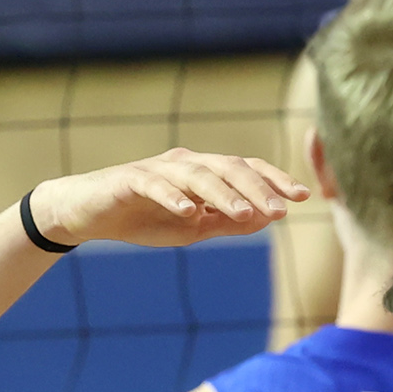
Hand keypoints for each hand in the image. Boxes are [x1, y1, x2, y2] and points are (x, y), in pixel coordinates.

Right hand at [27, 150, 307, 250]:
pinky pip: (155, 185)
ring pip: (197, 175)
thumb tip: (267, 218)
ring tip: (245, 214)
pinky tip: (189, 212)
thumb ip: (227, 222)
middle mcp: (185, 163)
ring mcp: (157, 168)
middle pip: (228, 168)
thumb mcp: (194, 228)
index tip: (303, 196)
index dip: (274, 179)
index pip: (246, 170)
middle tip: (281, 210)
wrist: (89, 215)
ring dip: (224, 194)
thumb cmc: (145, 218)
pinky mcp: (129, 179)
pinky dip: (173, 197)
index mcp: (204, 173)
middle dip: (257, 188)